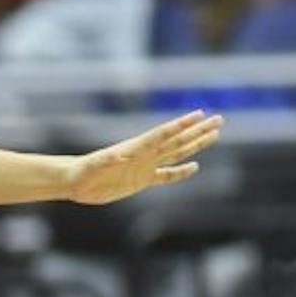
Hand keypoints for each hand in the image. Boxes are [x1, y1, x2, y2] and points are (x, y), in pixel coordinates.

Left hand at [68, 111, 222, 203]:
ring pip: (177, 153)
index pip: (164, 134)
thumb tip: (119, 156)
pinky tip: (194, 167)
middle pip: (178, 140)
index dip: (182, 124)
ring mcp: (145, 166)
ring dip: (196, 144)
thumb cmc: (83, 171)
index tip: (200, 114)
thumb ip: (106, 160)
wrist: (76, 182)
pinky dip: (180, 172)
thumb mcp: (94, 165)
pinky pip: (166, 176)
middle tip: (219, 119)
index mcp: (137, 148)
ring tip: (214, 134)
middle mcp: (145, 154)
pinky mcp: (142, 181)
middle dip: (198, 130)